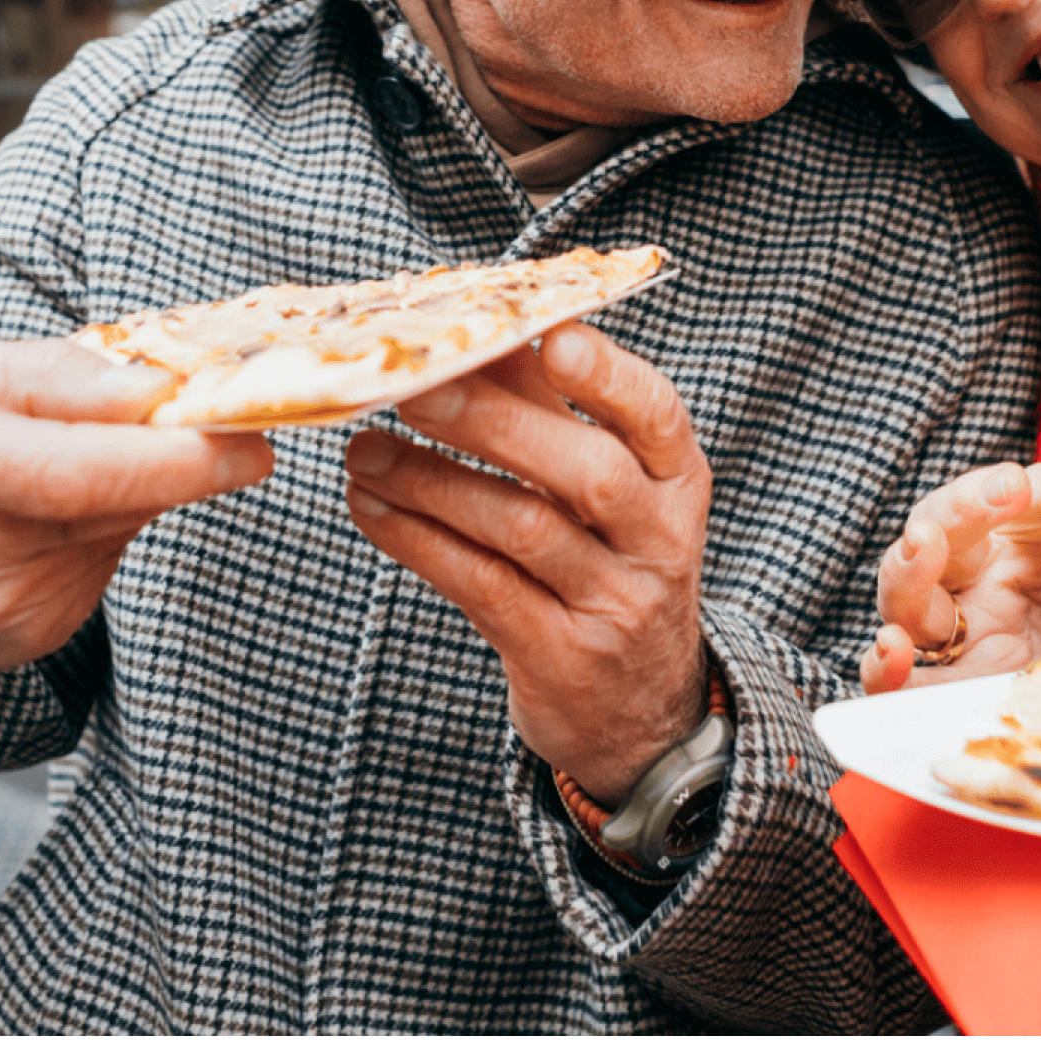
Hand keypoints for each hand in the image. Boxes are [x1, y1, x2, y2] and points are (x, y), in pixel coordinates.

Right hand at [0, 337, 274, 690]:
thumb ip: (51, 374)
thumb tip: (152, 388)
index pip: (78, 472)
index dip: (176, 458)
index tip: (253, 440)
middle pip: (116, 500)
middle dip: (177, 454)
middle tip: (202, 409)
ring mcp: (0, 609)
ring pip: (121, 528)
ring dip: (128, 487)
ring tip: (63, 461)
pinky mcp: (31, 638)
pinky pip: (105, 562)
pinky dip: (102, 527)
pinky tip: (47, 515)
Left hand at [344, 324, 709, 805]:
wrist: (641, 710)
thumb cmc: (607, 566)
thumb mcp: (606, 492)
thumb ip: (551, 410)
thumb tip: (483, 329)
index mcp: (676, 479)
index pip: (655, 413)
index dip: (608, 374)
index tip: (549, 336)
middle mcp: (659, 540)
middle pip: (588, 471)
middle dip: (495, 423)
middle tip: (413, 388)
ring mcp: (615, 604)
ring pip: (524, 529)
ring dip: (432, 482)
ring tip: (363, 453)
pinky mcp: (561, 657)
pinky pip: (482, 587)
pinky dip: (419, 542)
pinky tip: (371, 510)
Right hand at [859, 458, 1040, 692]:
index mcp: (1023, 536)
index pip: (1034, 496)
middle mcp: (977, 577)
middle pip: (942, 526)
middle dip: (963, 504)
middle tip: (1006, 490)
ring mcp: (955, 634)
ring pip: (903, 592)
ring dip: (909, 566)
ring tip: (924, 543)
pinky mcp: (947, 693)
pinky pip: (895, 682)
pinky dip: (882, 667)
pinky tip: (893, 649)